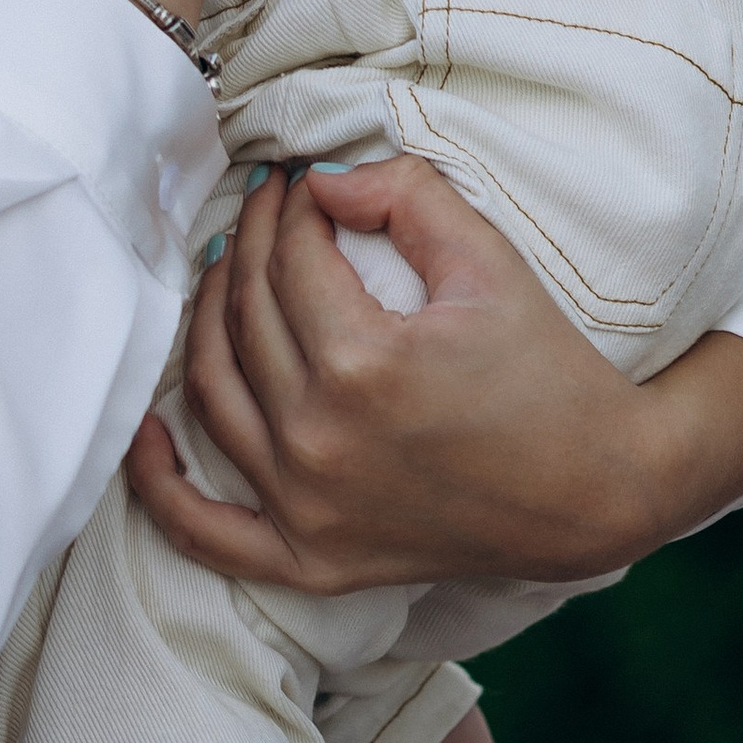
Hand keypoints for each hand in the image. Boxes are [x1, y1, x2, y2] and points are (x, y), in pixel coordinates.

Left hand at [128, 160, 742, 592]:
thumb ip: (406, 197)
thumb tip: (321, 183)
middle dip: (251, 243)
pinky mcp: (312, 559)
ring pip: (214, 395)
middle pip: (247, 316)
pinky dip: (160, 486)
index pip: (292, 260)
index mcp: (361, 365)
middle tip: (266, 209)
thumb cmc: (550, 372)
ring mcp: (307, 508)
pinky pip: (206, 532)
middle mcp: (318, 440)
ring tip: (226, 272)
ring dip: (206, 322)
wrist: (598, 493)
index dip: (292, 208)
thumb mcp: (490, 262)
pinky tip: (145, 433)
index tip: (302, 183)